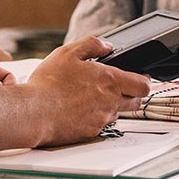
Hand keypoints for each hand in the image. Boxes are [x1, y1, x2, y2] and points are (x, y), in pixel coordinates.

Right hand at [26, 36, 150, 146]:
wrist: (34, 113)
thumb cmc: (48, 84)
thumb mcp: (67, 52)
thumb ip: (91, 45)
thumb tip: (106, 46)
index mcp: (109, 80)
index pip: (144, 85)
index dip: (144, 80)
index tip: (138, 77)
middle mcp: (110, 102)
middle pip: (136, 101)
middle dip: (131, 94)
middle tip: (116, 86)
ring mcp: (101, 119)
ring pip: (117, 113)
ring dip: (111, 105)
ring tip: (89, 96)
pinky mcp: (91, 132)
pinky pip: (100, 124)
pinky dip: (94, 116)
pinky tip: (78, 109)